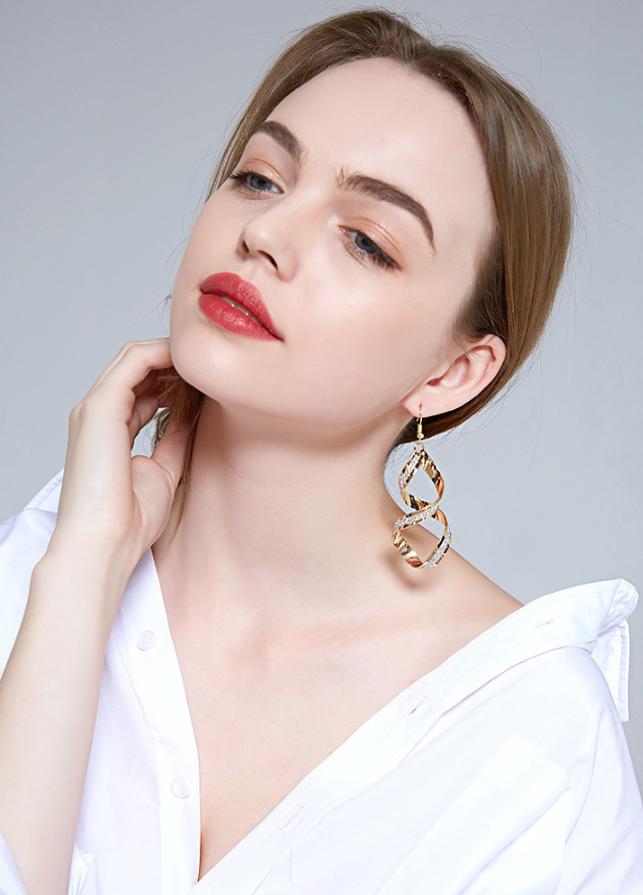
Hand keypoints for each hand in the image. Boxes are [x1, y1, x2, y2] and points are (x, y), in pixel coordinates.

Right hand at [48, 338, 189, 575]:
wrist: (106, 542)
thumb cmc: (129, 520)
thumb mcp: (163, 471)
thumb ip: (174, 439)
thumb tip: (191, 415)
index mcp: (107, 431)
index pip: (139, 389)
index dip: (173, 380)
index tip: (206, 383)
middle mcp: (97, 415)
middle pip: (136, 368)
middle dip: (173, 362)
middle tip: (209, 367)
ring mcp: (96, 409)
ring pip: (134, 358)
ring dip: (171, 354)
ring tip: (204, 363)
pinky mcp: (100, 408)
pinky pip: (134, 362)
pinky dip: (163, 355)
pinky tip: (190, 364)